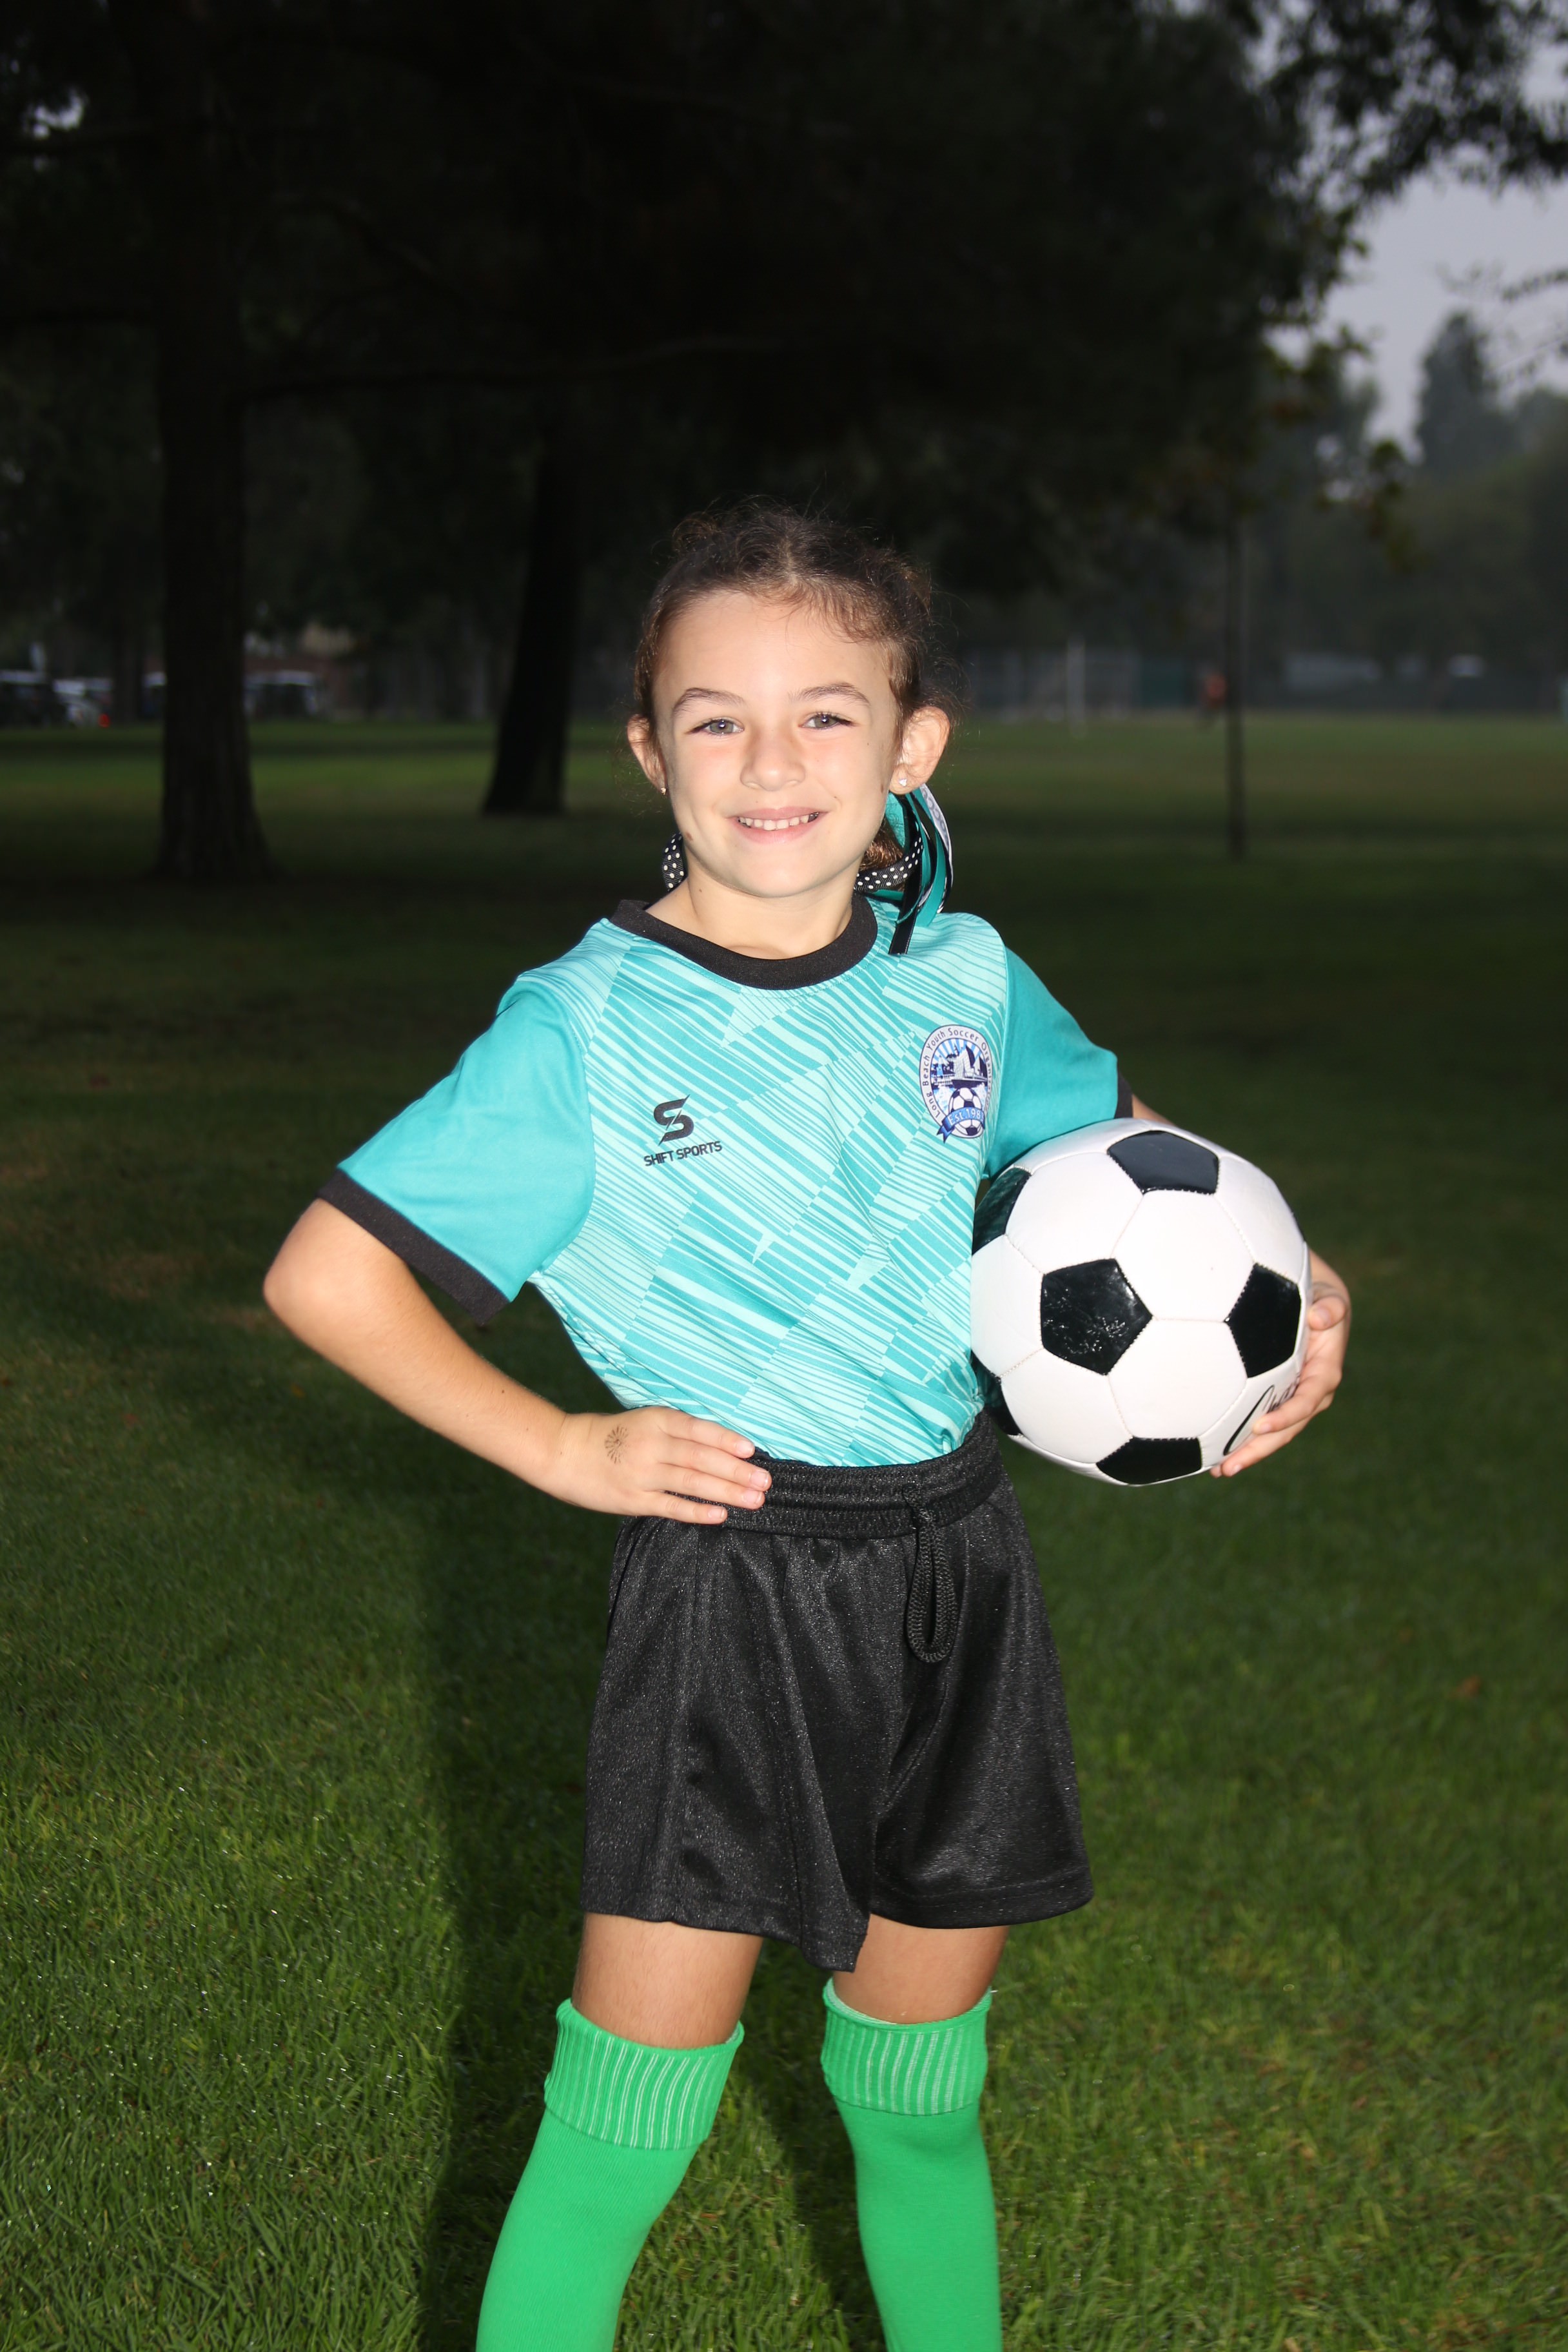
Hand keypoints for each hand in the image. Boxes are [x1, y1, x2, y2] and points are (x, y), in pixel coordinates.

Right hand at [545, 1405, 770, 1522]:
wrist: (563, 1452)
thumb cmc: (609, 1436)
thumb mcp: (644, 1421)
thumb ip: (677, 1431)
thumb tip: (720, 1446)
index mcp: (656, 1420)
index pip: (700, 1430)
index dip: (728, 1440)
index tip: (753, 1450)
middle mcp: (652, 1444)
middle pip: (702, 1458)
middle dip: (738, 1471)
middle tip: (766, 1482)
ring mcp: (642, 1473)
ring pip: (692, 1482)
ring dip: (727, 1491)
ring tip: (754, 1499)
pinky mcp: (632, 1499)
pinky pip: (671, 1506)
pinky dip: (697, 1511)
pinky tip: (720, 1515)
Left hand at [1212, 1250, 1349, 1476]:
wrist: (1310, 1299)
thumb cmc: (1317, 1295)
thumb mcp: (1330, 1297)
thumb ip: (1330, 1308)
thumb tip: (1322, 1318)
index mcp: (1324, 1373)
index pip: (1307, 1400)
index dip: (1286, 1416)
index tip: (1260, 1426)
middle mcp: (1310, 1393)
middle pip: (1287, 1428)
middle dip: (1260, 1449)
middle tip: (1230, 1466)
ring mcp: (1292, 1398)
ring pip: (1272, 1432)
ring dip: (1248, 1452)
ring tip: (1219, 1470)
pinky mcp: (1275, 1397)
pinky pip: (1259, 1421)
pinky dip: (1239, 1436)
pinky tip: (1212, 1452)